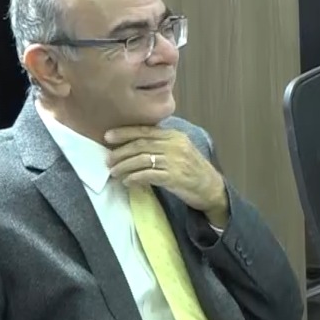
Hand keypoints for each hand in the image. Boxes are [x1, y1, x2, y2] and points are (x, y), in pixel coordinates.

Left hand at [105, 126, 229, 226]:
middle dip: (120, 151)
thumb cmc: (193, 170)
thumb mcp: (180, 150)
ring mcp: (175, 161)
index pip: (145, 131)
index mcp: (175, 136)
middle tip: (108, 159)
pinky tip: (127, 181)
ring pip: (142, 160)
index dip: (124, 132)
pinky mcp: (174, 178)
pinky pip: (148, 175)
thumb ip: (162, 144)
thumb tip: (133, 143)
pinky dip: (134, 178)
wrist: (211, 188)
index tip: (108, 136)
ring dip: (124, 166)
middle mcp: (175, 146)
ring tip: (114, 172)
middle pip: (141, 145)